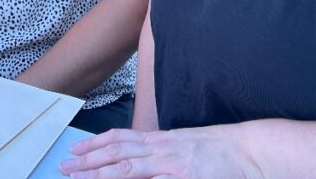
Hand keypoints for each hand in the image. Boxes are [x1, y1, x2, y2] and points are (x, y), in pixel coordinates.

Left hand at [59, 126, 251, 178]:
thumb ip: (163, 153)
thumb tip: (141, 160)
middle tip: (64, 168)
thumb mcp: (186, 147)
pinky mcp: (183, 177)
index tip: (76, 151)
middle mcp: (162, 149)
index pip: (121, 139)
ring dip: (100, 174)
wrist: (250, 150)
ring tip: (79, 178)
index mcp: (162, 140)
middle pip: (116, 154)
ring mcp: (171, 165)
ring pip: (127, 169)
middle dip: (88, 162)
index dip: (96, 145)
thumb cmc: (221, 150)